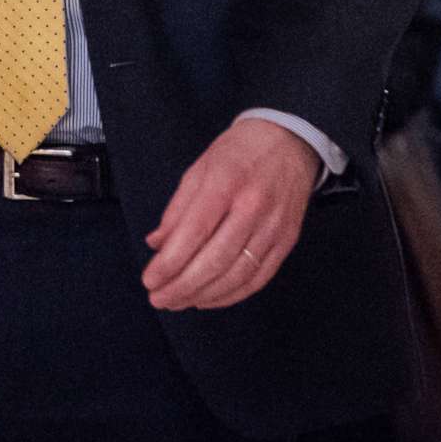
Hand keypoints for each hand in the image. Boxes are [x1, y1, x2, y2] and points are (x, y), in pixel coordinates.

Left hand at [141, 118, 318, 311]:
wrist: (290, 140)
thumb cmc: (241, 151)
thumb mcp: (199, 168)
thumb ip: (178, 209)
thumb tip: (157, 245)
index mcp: (226, 183)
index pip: (193, 233)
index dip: (169, 263)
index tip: (150, 280)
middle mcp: (253, 207)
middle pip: (215, 260)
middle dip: (182, 287)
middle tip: (159, 298)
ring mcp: (273, 227)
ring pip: (237, 275)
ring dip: (204, 295)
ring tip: (179, 301)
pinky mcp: (287, 240)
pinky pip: (258, 278)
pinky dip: (231, 295)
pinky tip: (209, 298)